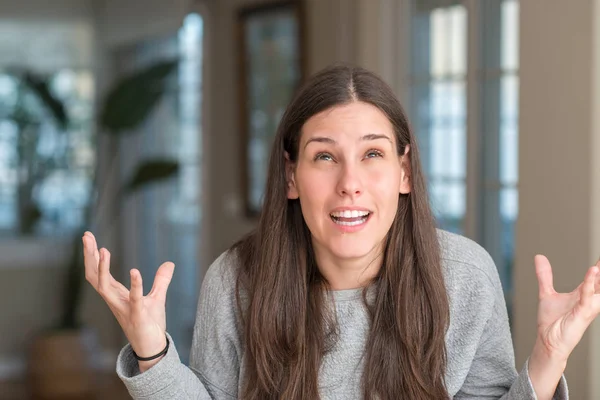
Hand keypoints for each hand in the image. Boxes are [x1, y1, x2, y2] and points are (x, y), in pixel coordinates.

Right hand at [82, 231, 174, 370]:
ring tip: (103, 250)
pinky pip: (133, 299)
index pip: (99, 273)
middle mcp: (115, 300)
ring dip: (102, 269)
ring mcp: (123, 308)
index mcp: (117, 294)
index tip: (89, 237)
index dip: (93, 256)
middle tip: (87, 236)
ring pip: (104, 287)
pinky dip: (135, 285)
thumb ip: (162, 280)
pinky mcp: (137, 315)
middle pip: (94, 276)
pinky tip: (135, 271)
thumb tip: (170, 263)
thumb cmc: (151, 324)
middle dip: (89, 257)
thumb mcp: (157, 297)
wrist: (154, 347)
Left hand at [535, 254, 599, 360]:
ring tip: (599, 264)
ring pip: (598, 287)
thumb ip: (544, 276)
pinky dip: (589, 284)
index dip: (599, 266)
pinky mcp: (582, 313)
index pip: (595, 277)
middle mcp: (588, 300)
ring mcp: (587, 307)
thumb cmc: (551, 322)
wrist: (547, 341)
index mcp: (582, 294)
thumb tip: (539, 257)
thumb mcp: (547, 294)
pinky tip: (591, 272)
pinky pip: (587, 297)